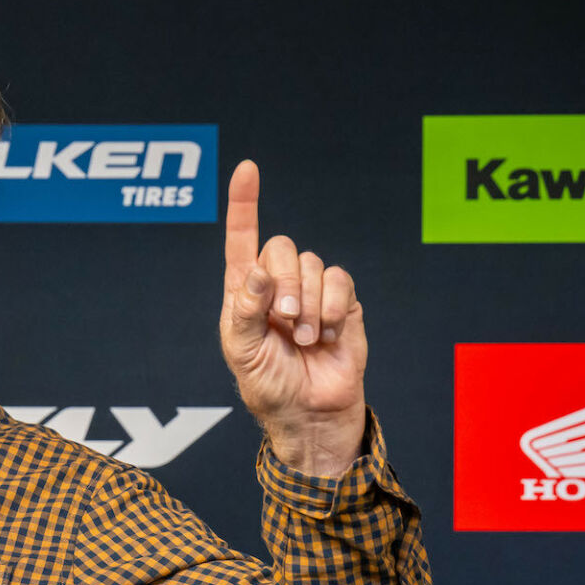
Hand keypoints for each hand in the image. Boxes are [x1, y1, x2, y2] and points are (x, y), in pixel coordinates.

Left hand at [219, 160, 367, 476]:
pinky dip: (333, 307)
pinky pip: (340, 280)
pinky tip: (327, 334)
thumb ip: (246, 309)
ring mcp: (311, 292)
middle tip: (287, 321)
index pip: (241, 239)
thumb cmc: (268, 387)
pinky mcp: (342, 303)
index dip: (243, 204)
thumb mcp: (243, 352)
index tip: (247, 169)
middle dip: (284, 283)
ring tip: (306, 339)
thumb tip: (258, 273)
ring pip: (312, 264)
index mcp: (244, 293)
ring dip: (309, 304)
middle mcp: (277, 286)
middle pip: (281, 248)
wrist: (310, 415)